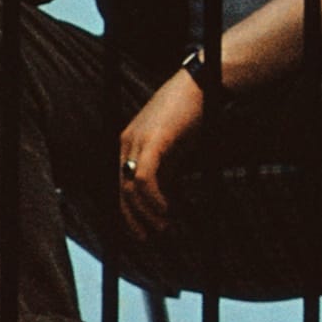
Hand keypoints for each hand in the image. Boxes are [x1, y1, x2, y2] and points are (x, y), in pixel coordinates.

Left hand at [115, 69, 206, 239]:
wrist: (200, 84)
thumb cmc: (190, 112)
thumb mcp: (174, 147)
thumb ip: (166, 170)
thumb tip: (164, 198)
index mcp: (129, 144)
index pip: (120, 185)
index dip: (128, 211)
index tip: (141, 230)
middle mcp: (127, 143)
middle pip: (120, 190)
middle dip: (133, 219)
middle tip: (148, 237)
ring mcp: (137, 141)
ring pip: (130, 188)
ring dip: (146, 213)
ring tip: (163, 228)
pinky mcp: (152, 141)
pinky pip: (144, 178)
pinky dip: (154, 199)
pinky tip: (168, 210)